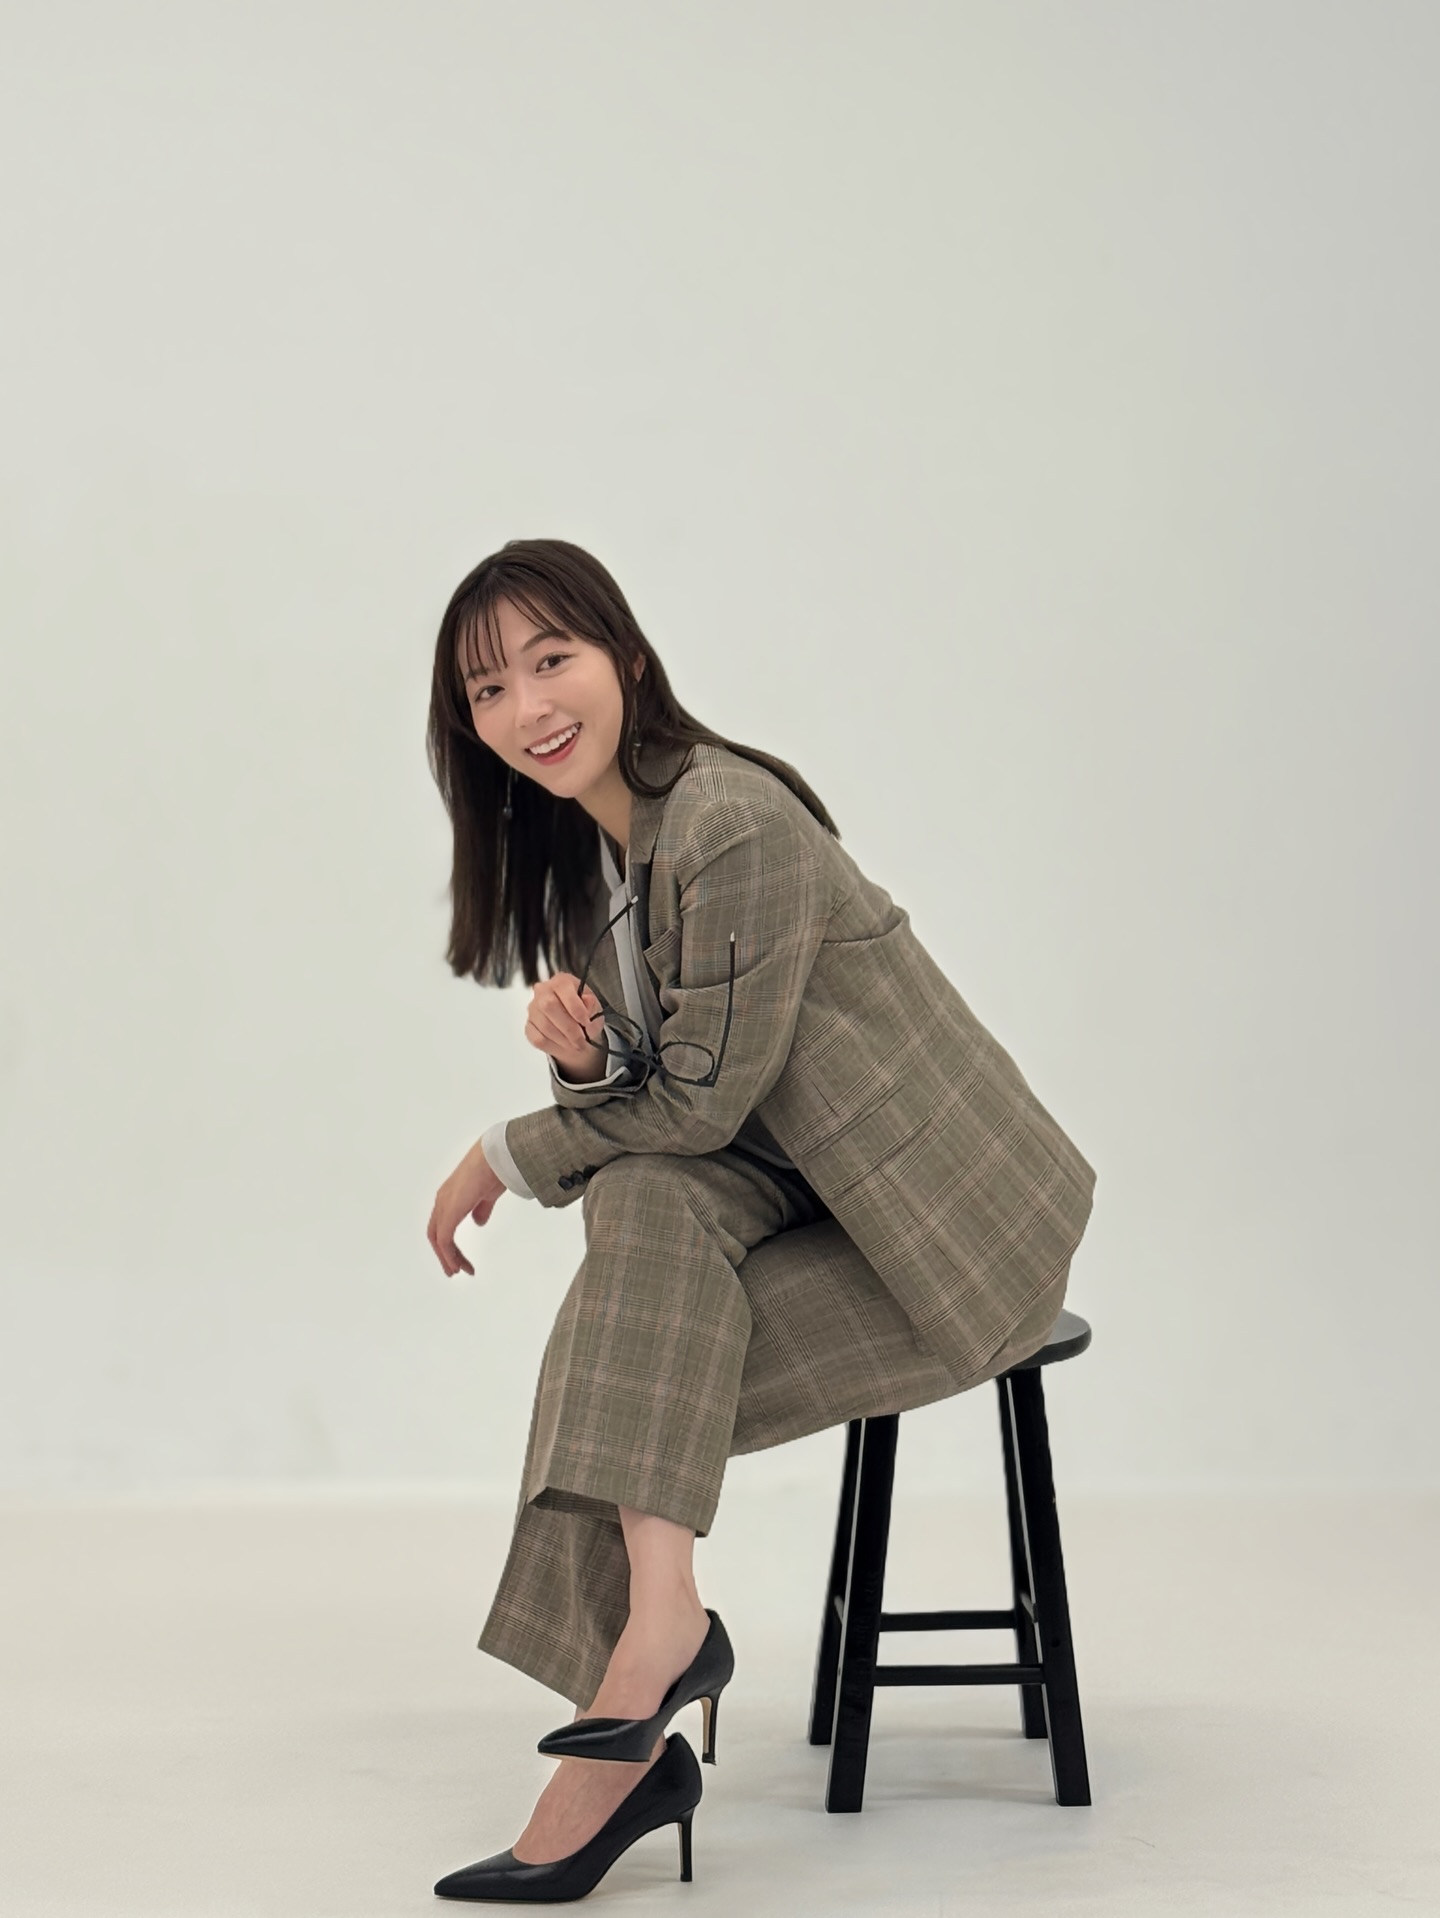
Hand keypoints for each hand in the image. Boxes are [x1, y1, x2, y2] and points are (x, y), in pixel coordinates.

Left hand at [428, 1139, 506, 1276]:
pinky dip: (448, 1254)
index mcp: (450, 1195)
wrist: (495, 1158)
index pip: (442, 1224)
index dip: (449, 1243)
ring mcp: (444, 1205)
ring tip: (457, 1271)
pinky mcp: (449, 1212)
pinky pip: (444, 1239)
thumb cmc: (494, 1169)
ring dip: (447, 1257)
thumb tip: (478, 1223)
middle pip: (436, 1234)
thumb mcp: (487, 1195)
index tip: (459, 1257)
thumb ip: (481, 1209)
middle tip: (454, 1270)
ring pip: (438, 1238)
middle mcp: (442, 1200)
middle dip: (444, 1254)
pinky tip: (457, 1264)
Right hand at [526, 970, 606, 1081]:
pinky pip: (538, 1039)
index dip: (575, 1007)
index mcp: (561, 981)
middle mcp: (543, 991)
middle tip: (582, 1039)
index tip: (586, 1022)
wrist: (576, 1028)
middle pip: (549, 1007)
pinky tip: (565, 1045)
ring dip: (564, 1040)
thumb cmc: (584, 1014)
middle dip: (569, 1028)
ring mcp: (533, 1009)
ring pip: (545, 1026)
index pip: (562, 989)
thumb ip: (592, 1004)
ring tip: (576, 1044)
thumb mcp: (594, 1007)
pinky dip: (554, 1046)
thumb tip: (588, 1000)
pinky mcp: (529, 1026)